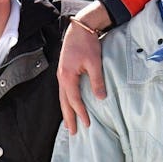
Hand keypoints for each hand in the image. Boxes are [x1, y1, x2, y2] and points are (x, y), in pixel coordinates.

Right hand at [57, 3, 109, 132]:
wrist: (79, 28)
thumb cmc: (87, 44)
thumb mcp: (95, 62)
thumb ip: (97, 81)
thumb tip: (101, 98)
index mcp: (68, 76)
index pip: (75, 100)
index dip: (81, 113)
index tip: (87, 124)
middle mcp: (62, 77)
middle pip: (64, 102)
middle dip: (69, 118)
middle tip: (73, 132)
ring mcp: (61, 74)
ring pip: (62, 97)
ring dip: (66, 111)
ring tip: (69, 123)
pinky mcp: (64, 71)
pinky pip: (64, 91)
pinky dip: (66, 101)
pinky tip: (69, 105)